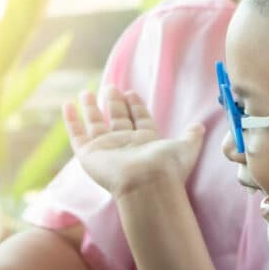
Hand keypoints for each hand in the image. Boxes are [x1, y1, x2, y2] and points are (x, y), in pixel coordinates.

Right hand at [64, 86, 203, 198]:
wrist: (147, 183)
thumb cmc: (167, 167)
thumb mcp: (186, 147)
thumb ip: (191, 136)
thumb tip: (200, 127)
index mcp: (146, 141)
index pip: (139, 119)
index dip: (135, 106)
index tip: (131, 93)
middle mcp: (125, 144)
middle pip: (117, 118)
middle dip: (114, 103)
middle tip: (111, 87)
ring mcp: (106, 149)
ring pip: (96, 125)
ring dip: (92, 108)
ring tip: (87, 93)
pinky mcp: (89, 154)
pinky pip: (76, 135)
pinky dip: (71, 120)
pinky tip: (67, 105)